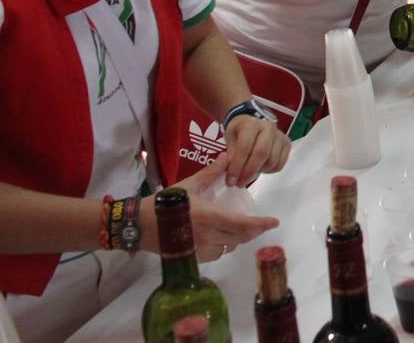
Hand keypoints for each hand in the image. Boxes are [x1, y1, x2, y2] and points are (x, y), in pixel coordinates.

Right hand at [144, 155, 278, 261]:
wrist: (139, 225)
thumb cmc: (165, 202)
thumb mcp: (190, 184)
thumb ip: (212, 172)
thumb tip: (228, 157)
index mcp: (209, 216)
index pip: (242, 224)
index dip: (261, 224)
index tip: (274, 222)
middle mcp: (208, 235)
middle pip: (240, 237)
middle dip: (254, 231)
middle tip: (263, 224)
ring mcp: (200, 249)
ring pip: (229, 247)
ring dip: (239, 238)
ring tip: (243, 228)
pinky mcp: (193, 257)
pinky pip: (217, 254)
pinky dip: (225, 246)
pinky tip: (223, 237)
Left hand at [222, 115, 290, 186]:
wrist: (253, 122)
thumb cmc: (239, 132)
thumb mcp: (229, 139)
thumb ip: (230, 155)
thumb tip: (233, 173)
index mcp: (251, 124)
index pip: (245, 147)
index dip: (237, 166)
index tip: (230, 180)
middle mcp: (268, 128)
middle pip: (262, 154)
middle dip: (249, 172)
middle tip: (240, 183)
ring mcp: (280, 136)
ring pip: (272, 161)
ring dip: (259, 172)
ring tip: (248, 174)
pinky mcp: (287, 144)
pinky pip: (279, 164)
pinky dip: (269, 171)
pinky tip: (260, 168)